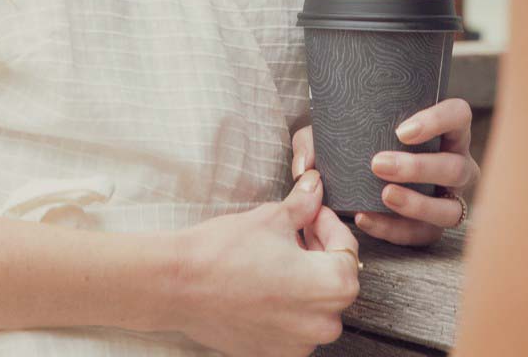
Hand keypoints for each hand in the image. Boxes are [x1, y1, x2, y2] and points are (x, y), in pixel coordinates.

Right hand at [176, 172, 360, 356]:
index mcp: (329, 287)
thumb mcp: (273, 217)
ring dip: (308, 280)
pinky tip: (268, 282)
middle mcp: (319, 324)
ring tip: (282, 255)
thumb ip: (304, 204)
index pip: (348, 252)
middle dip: (322, 253)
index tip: (313, 215)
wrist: (179, 285)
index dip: (331, 227)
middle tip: (300, 230)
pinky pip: (295, 327)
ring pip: (318, 308)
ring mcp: (295, 344)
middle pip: (337, 283)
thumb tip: (316, 187)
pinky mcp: (272, 354)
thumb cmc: (225, 251)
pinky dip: (290, 305)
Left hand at [292, 99, 479, 247]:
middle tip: (378, 164)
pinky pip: (423, 235)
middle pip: (454, 166)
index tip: (402, 131)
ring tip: (383, 196)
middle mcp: (456, 163)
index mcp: (445, 129)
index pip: (457, 115)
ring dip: (417, 203)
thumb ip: (313, 142)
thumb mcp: (333, 134)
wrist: (351, 179)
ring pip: (448, 208)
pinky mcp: (433, 228)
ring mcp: (449, 198)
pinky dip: (395, 230)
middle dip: (418, 167)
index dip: (438, 121)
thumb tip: (306, 169)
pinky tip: (367, 220)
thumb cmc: (356, 144)